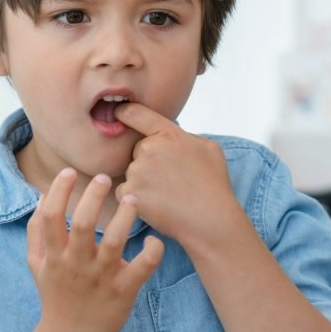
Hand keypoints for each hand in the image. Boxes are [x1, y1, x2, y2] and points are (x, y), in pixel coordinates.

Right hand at [26, 168, 163, 331]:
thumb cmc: (55, 296)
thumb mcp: (36, 265)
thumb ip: (36, 231)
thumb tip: (42, 196)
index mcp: (55, 256)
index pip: (51, 217)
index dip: (58, 191)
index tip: (69, 172)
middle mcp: (77, 264)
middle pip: (84, 224)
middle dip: (93, 197)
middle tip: (105, 177)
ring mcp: (101, 278)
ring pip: (114, 243)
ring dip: (124, 218)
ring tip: (132, 199)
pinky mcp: (124, 291)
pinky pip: (142, 268)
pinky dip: (152, 252)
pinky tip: (155, 240)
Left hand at [113, 102, 243, 246]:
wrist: (210, 219)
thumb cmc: (213, 185)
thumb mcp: (210, 148)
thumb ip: (186, 136)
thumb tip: (172, 135)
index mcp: (170, 134)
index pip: (136, 113)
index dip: (123, 112)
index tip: (116, 113)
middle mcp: (151, 148)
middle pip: (137, 150)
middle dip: (147, 161)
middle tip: (169, 180)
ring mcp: (139, 170)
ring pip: (131, 172)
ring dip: (142, 182)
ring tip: (167, 195)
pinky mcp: (130, 192)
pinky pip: (124, 191)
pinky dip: (135, 198)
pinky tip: (156, 205)